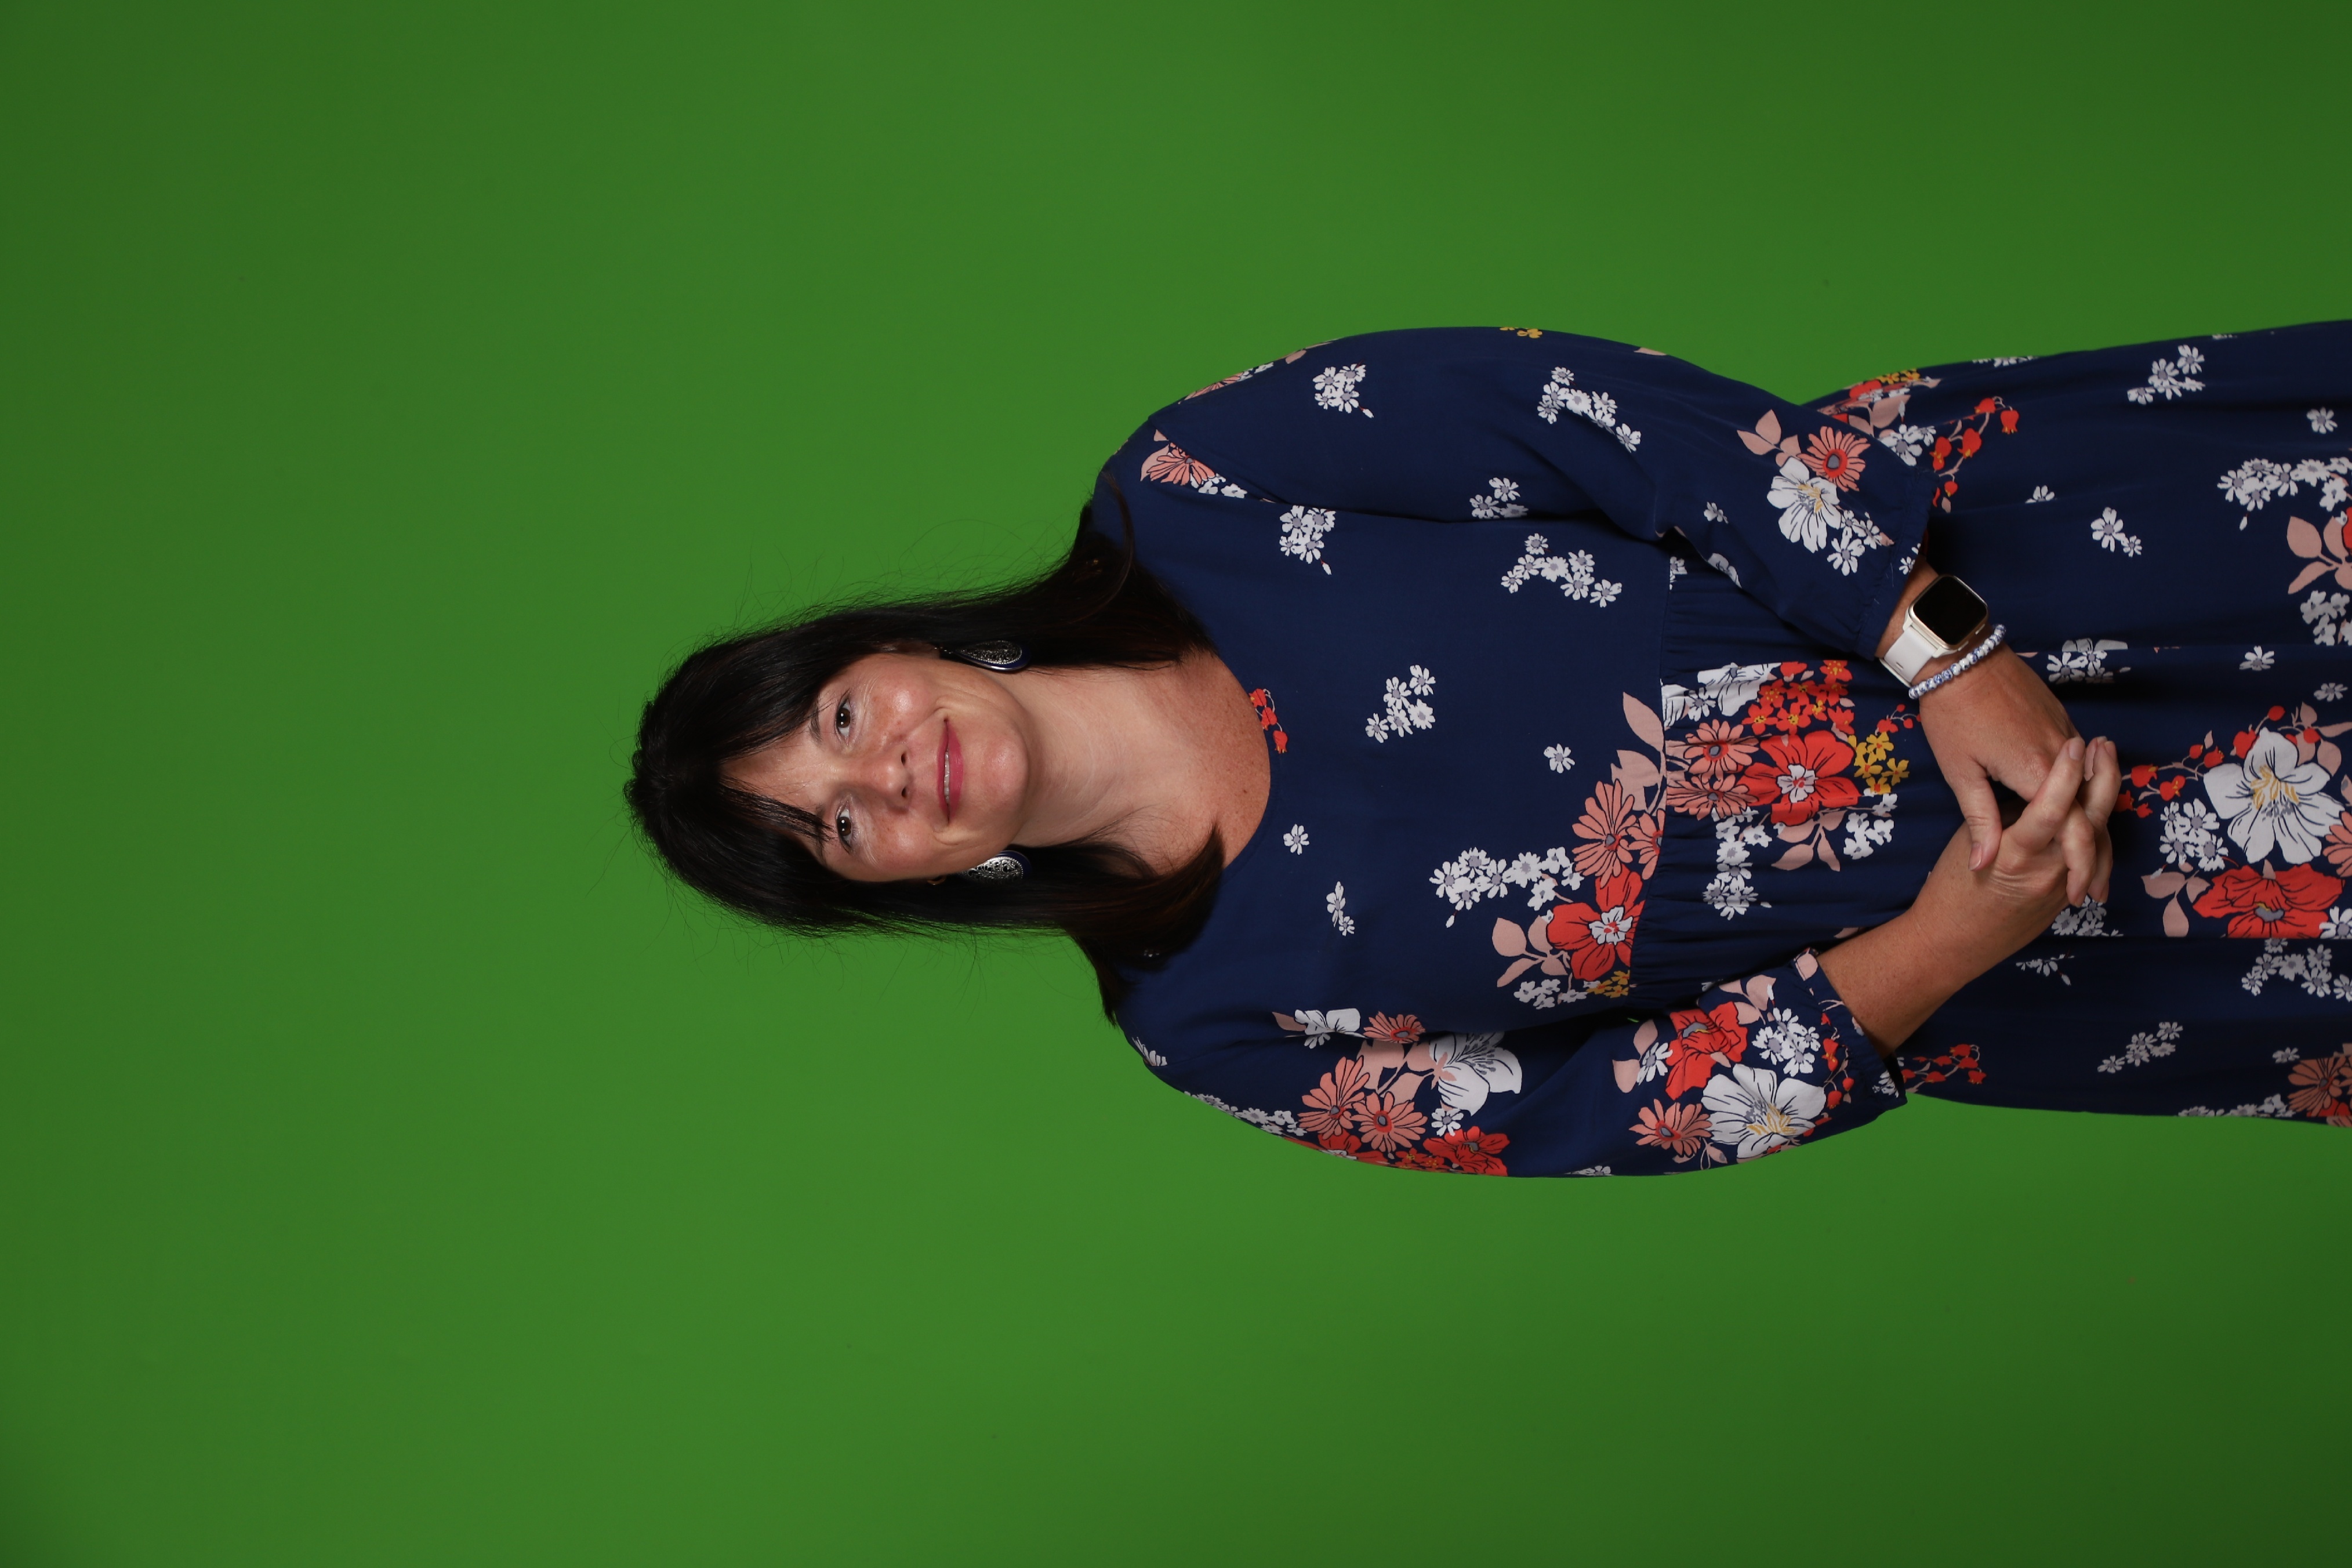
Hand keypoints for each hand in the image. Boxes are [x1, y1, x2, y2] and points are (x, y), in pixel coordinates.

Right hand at [1817, 736, 2120, 1055]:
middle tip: (2104, 744)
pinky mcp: (2065, 895)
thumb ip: (2002, 816)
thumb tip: (2029, 789)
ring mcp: (2062, 885)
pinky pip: (2089, 854)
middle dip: (2102, 778)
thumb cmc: (1948, 889)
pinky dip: (2095, 825)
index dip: (2068, 772)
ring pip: (2098, 837)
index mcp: (2015, 854)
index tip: (2076, 742)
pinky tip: (2094, 803)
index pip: (2053, 807)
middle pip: (2090, 820)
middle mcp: (2048, 870)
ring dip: (2104, 799)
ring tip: (2104, 765)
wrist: (1953, 944)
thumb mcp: (1966, 843)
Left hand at [1916, 648, 2112, 903]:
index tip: (2081, 896)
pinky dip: (2088, 797)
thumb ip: (1981, 819)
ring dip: (2095, 829)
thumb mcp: (1960, 772)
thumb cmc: (1952, 715)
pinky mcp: (2060, 721)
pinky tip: (2080, 819)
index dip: (2082, 867)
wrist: (1961, 656)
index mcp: (2037, 771)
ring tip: (2092, 866)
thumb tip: (1985, 864)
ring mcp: (2065, 733)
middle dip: (2098, 857)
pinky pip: (2084, 768)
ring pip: (2093, 790)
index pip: (2075, 830)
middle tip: (2095, 893)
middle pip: (2094, 815)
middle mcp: (2062, 753)